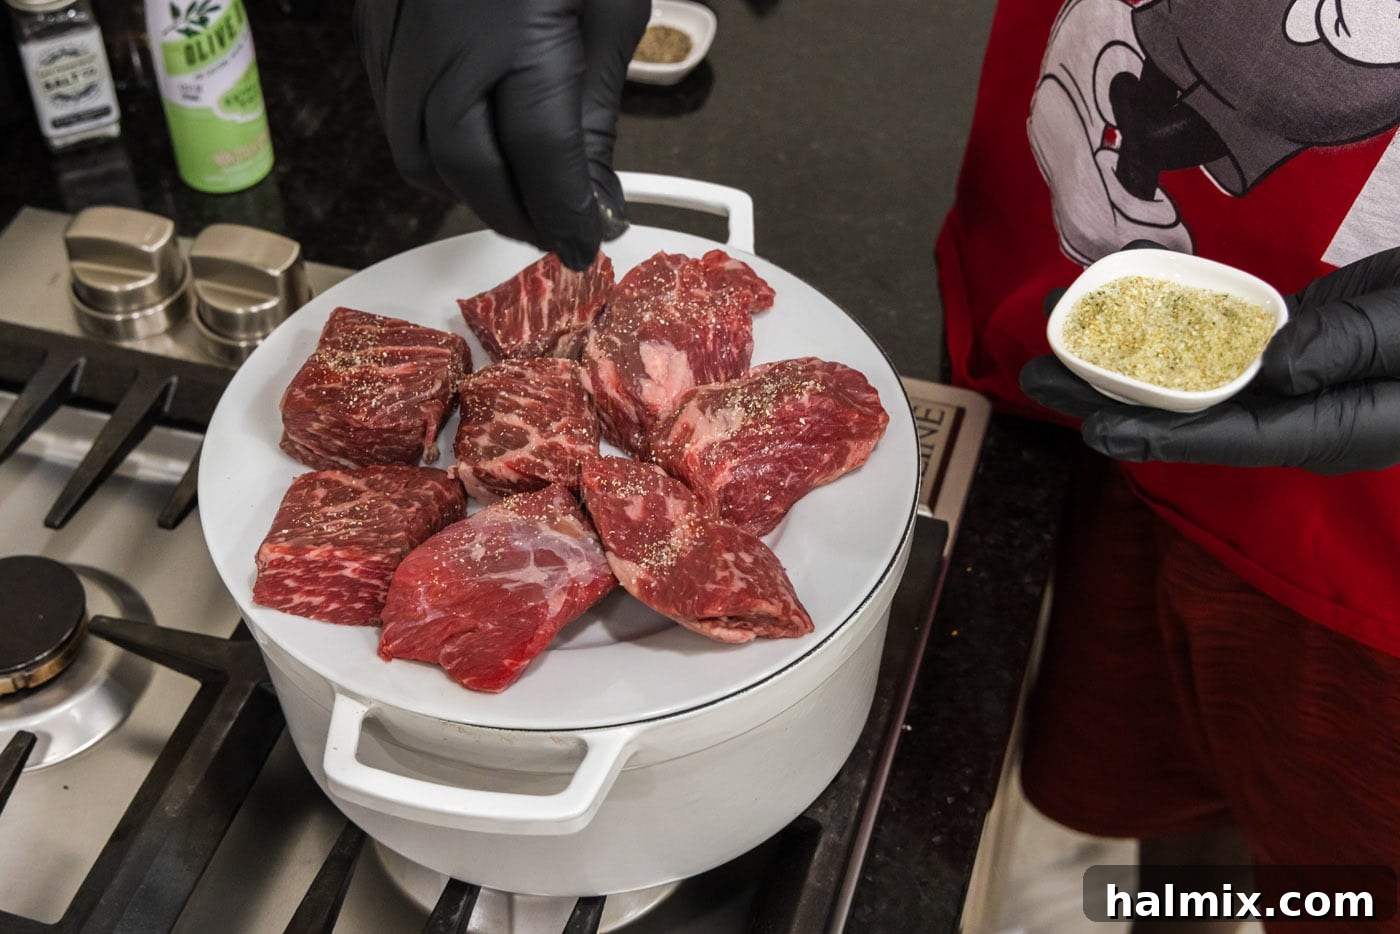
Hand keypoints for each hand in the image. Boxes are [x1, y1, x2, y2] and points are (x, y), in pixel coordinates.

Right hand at [354, 0, 649, 269]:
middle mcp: (447, 46)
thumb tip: (593, 190)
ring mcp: (399, 36)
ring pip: (417, 154)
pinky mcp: (374, 28)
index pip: (542, 163)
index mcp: (518, 38)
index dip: (566, 215)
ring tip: (518, 195)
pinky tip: (471, 148)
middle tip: (555, 227)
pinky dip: (432, 149)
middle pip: (469, 171)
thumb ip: (593, 110)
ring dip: (469, 191)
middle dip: (515, 215)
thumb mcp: (607, 10)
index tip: (588, 241)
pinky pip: (393, 114)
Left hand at [1020, 247, 1399, 473]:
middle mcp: (1290, 413)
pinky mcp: (1283, 344)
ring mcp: (1283, 379)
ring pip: (1185, 374)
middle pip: (1182, 409)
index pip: (1227, 437)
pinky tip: (1116, 303)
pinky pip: (1210, 338)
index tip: (1095, 427)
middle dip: (1105, 394)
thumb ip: (1345, 350)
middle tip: (1032, 374)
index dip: (1157, 434)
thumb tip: (1271, 369)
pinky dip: (1164, 322)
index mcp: (1325, 428)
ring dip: (1118, 355)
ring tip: (1052, 335)